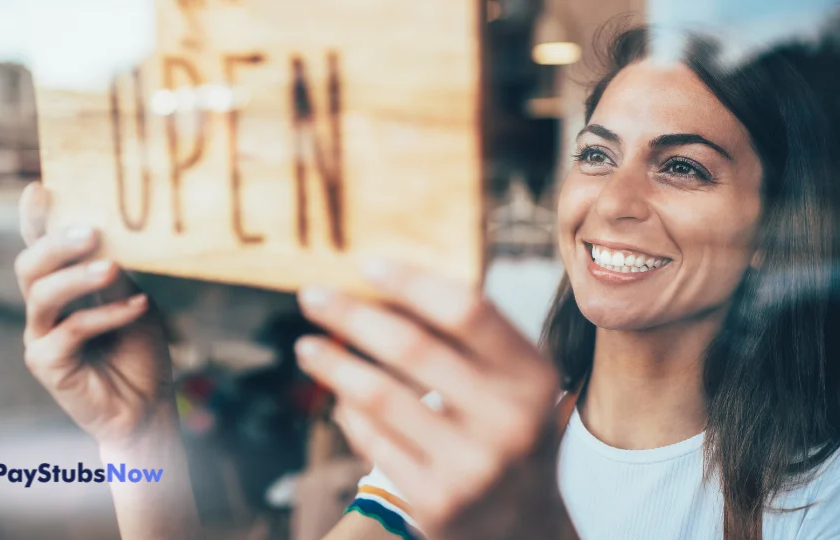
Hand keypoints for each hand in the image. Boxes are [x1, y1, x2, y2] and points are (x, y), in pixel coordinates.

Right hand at [14, 182, 177, 449]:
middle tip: (91, 231)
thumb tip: (109, 235)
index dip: (35, 219)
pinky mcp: (47, 364)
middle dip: (56, 243)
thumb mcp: (134, 301)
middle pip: (30, 265)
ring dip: (77, 277)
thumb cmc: (139, 350)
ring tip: (111, 266)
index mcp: (62, 287)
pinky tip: (138, 307)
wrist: (148, 406)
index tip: (39, 188)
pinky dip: (106, 315)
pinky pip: (71, 331)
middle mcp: (44, 308)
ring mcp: (41, 336)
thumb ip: (117, 274)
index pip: (42, 246)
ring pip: (42, 295)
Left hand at [295, 262, 575, 539]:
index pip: (467, 311)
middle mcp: (509, 420)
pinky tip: (339, 398)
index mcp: (532, 377)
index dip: (412, 282)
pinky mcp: (437, 502)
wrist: (526, 524)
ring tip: (307, 346)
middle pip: (412, 347)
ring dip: (334, 364)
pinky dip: (349, 413)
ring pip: (380, 396)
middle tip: (311, 296)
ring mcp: (473, 466)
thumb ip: (468, 338)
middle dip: (351, 315)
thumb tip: (384, 286)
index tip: (366, 265)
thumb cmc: (508, 431)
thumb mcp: (514, 382)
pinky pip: (374, 442)